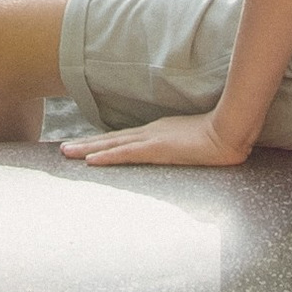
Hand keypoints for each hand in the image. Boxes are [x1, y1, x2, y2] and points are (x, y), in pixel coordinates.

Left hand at [58, 112, 248, 168]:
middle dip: (86, 145)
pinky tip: (91, 161)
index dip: (102, 143)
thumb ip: (186, 148)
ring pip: (112, 145)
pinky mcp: (157, 149)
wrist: (229, 131)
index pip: (124, 139)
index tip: (84, 147)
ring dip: (88, 150)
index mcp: (158, 133)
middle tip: (62, 149)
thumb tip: (183, 154)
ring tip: (66, 153)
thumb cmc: (218, 138)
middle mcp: (150, 133)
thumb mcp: (196, 145)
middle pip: (112, 139)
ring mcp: (152, 139)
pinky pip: (127, 154)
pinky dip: (107, 156)